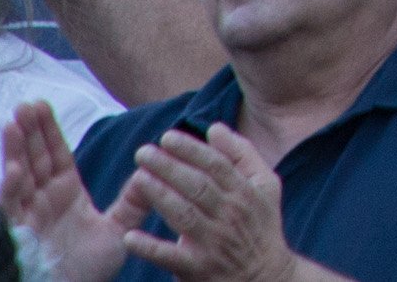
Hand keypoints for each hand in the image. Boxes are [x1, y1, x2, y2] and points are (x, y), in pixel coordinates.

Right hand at [1, 101, 131, 281]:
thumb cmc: (90, 268)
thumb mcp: (119, 229)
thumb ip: (135, 200)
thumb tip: (154, 169)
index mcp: (65, 194)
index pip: (56, 154)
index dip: (48, 131)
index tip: (42, 104)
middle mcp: (43, 200)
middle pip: (34, 158)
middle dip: (29, 131)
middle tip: (26, 103)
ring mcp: (27, 215)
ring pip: (18, 176)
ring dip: (14, 150)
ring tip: (13, 122)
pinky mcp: (16, 234)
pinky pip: (11, 208)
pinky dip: (11, 189)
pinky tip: (13, 169)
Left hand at [117, 124, 290, 281]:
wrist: (265, 277)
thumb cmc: (261, 225)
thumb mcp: (265, 185)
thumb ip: (242, 154)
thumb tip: (215, 129)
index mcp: (245, 192)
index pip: (216, 165)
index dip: (191, 150)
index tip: (167, 138)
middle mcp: (230, 215)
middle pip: (197, 186)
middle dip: (169, 166)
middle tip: (142, 152)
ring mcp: (213, 242)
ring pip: (184, 215)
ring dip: (159, 196)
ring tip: (137, 178)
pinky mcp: (197, 268)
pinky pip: (170, 257)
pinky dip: (150, 247)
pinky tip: (130, 237)